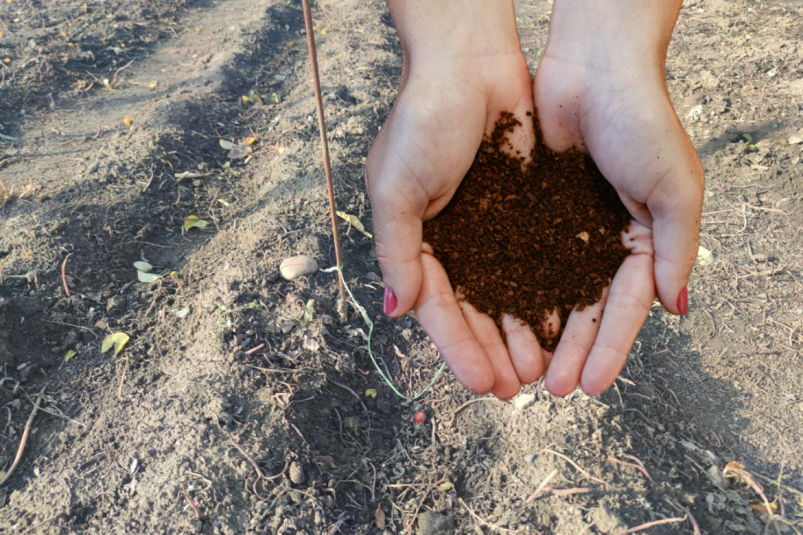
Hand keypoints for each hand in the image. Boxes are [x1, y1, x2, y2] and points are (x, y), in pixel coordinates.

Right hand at [366, 0, 540, 397]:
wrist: (471, 64)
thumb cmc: (422, 119)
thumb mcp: (395, 188)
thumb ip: (398, 250)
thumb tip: (396, 310)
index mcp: (416, 241)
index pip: (436, 307)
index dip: (457, 347)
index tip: (480, 382)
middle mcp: (453, 241)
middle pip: (474, 310)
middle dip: (493, 350)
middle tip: (515, 388)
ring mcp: (490, 229)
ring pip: (507, 293)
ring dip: (521, 331)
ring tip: (542, 369)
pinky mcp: (523, 211)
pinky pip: (537, 260)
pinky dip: (546, 291)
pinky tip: (562, 320)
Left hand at [535, 0, 704, 395]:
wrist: (592, 67)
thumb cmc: (643, 121)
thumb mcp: (675, 188)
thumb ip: (675, 249)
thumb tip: (677, 308)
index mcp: (640, 242)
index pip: (623, 309)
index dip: (608, 349)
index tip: (589, 386)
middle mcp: (599, 240)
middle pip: (581, 309)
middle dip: (566, 350)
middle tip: (547, 389)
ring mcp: (562, 227)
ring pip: (545, 290)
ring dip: (534, 331)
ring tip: (519, 368)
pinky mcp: (527, 209)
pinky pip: (516, 257)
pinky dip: (508, 289)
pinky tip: (496, 319)